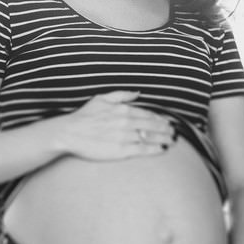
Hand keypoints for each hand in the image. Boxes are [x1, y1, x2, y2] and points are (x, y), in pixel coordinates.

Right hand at [52, 90, 180, 161]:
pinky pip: (143, 149)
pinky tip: (162, 149)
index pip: (148, 114)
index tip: (168, 122)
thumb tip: (138, 93)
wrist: (69, 133)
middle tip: (174, 132)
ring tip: (171, 141)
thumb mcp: (101, 99)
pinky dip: (155, 149)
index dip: (160, 118)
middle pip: (153, 125)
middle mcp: (126, 122)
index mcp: (123, 109)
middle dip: (166, 129)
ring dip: (164, 139)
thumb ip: (122, 95)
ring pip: (151, 137)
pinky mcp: (121, 150)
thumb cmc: (84, 116)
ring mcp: (125, 136)